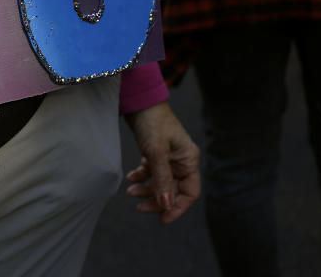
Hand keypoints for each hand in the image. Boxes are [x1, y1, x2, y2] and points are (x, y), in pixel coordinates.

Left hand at [123, 101, 199, 224]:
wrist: (139, 101)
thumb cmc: (152, 122)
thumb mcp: (156, 152)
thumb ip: (162, 179)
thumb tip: (166, 205)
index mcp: (188, 160)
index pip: (190, 193)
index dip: (177, 208)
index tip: (161, 219)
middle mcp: (181, 160)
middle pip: (173, 190)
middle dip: (156, 200)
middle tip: (138, 206)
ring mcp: (169, 157)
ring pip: (160, 182)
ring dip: (146, 189)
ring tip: (130, 191)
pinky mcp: (156, 152)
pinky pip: (151, 171)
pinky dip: (141, 176)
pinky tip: (130, 177)